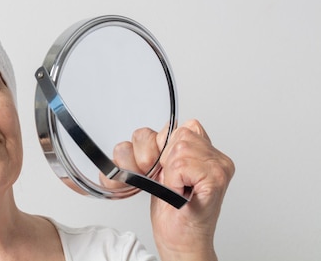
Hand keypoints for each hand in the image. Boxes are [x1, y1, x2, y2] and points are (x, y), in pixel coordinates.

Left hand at [150, 119, 234, 260]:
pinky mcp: (216, 178)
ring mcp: (219, 166)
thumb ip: (161, 150)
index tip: (161, 168)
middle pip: (175, 133)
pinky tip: (180, 193)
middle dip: (159, 158)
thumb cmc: (172, 213)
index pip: (177, 127)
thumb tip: (152, 136)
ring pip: (178, 147)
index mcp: (205, 152)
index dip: (159, 146)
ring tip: (175, 189)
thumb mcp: (162, 172)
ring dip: (168, 172)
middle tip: (168, 182)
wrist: (183, 244)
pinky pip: (181, 164)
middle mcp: (216, 157)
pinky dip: (173, 180)